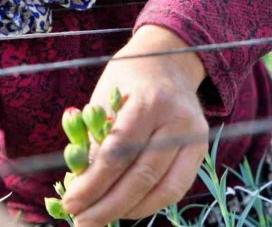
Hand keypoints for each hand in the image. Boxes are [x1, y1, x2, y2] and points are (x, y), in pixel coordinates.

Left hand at [62, 25, 208, 225]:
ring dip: (128, 210)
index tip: (70, 203)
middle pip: (141, 175)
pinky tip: (125, 208)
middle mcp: (177, 119)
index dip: (93, 183)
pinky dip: (149, 204)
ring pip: (163, 188)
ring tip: (100, 219)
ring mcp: (194, 135)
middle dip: (107, 205)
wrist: (169, 60)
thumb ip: (96, 138)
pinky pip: (176, 188)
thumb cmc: (128, 79)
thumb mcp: (104, 96)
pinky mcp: (201, 149)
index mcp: (149, 100)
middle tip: (81, 222)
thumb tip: (81, 185)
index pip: (119, 152)